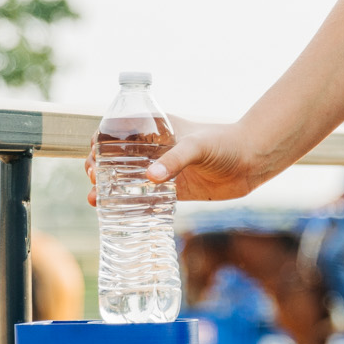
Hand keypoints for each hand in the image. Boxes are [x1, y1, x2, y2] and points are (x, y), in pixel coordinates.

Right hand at [86, 120, 270, 204]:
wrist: (252, 162)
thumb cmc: (226, 144)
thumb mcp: (198, 146)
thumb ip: (175, 160)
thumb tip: (150, 179)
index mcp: (156, 129)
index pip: (120, 132)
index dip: (101, 142)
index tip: (92, 155)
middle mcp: (156, 150)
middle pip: (118, 158)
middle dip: (99, 168)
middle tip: (92, 179)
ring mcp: (164, 171)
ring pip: (128, 180)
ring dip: (109, 189)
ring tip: (95, 200)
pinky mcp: (174, 191)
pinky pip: (146, 199)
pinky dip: (130, 206)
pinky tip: (115, 214)